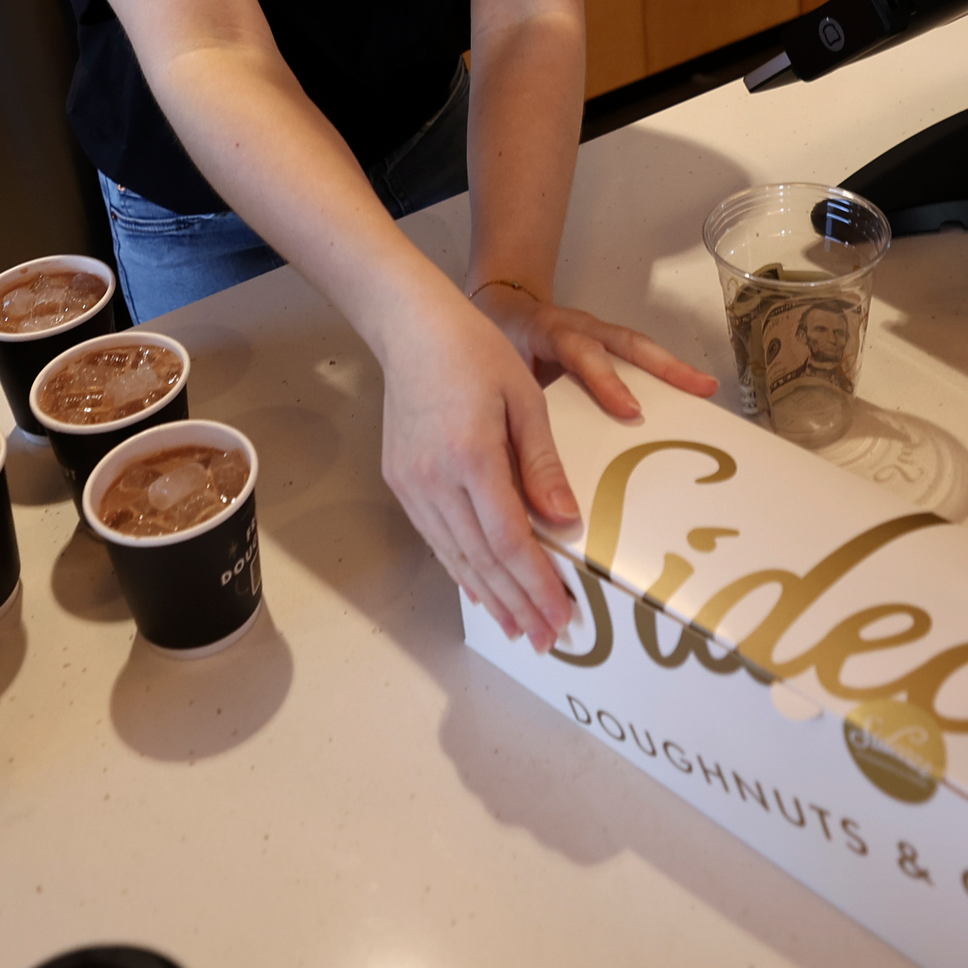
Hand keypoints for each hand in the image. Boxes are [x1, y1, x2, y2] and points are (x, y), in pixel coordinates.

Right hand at [375, 296, 589, 650]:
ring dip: (488, 595)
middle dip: (516, 603)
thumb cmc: (476, 354)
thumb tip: (565, 521)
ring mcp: (412, 484)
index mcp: (471, 457)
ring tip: (516, 627)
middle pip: (481, 559)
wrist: (413, 329)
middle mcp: (435, 479)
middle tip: (545, 638)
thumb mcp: (525, 401)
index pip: (509, 540)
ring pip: (455, 555)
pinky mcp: (401, 481)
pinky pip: (436, 537)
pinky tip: (479, 588)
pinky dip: (460, 567)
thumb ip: (542, 466)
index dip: (536, 584)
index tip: (561, 614)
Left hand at [470, 279, 718, 420]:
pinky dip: (667, 369)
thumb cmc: (503, 344)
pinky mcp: (609, 342)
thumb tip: (530, 460)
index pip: (582, 352)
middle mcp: (583, 329)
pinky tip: (690, 391)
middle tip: (696, 391)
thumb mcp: (503, 369)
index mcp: (553, 333)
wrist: (504, 306)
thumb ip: (520, 404)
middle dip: (664, 367)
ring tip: (706, 389)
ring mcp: (600, 333)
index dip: (607, 381)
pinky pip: (641, 354)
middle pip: (627, 343)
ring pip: (641, 347)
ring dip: (674, 368)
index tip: (630, 410)